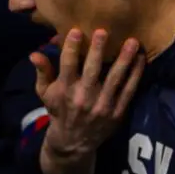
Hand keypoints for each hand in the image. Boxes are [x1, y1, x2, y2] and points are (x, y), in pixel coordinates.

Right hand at [34, 28, 144, 173]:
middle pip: (92, 70)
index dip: (71, 48)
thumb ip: (42, 72)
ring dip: (124, 60)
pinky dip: (136, 75)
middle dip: (98, 50)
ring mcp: (102, 105)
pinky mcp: (117, 112)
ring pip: (115, 79)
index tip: (76, 31)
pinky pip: (128, 91)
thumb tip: (34, 54)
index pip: (67, 65)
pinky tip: (141, 59)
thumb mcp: (45, 93)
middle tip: (104, 31)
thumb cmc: (59, 111)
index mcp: (65, 90)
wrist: (73, 142)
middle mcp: (84, 97)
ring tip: (133, 42)